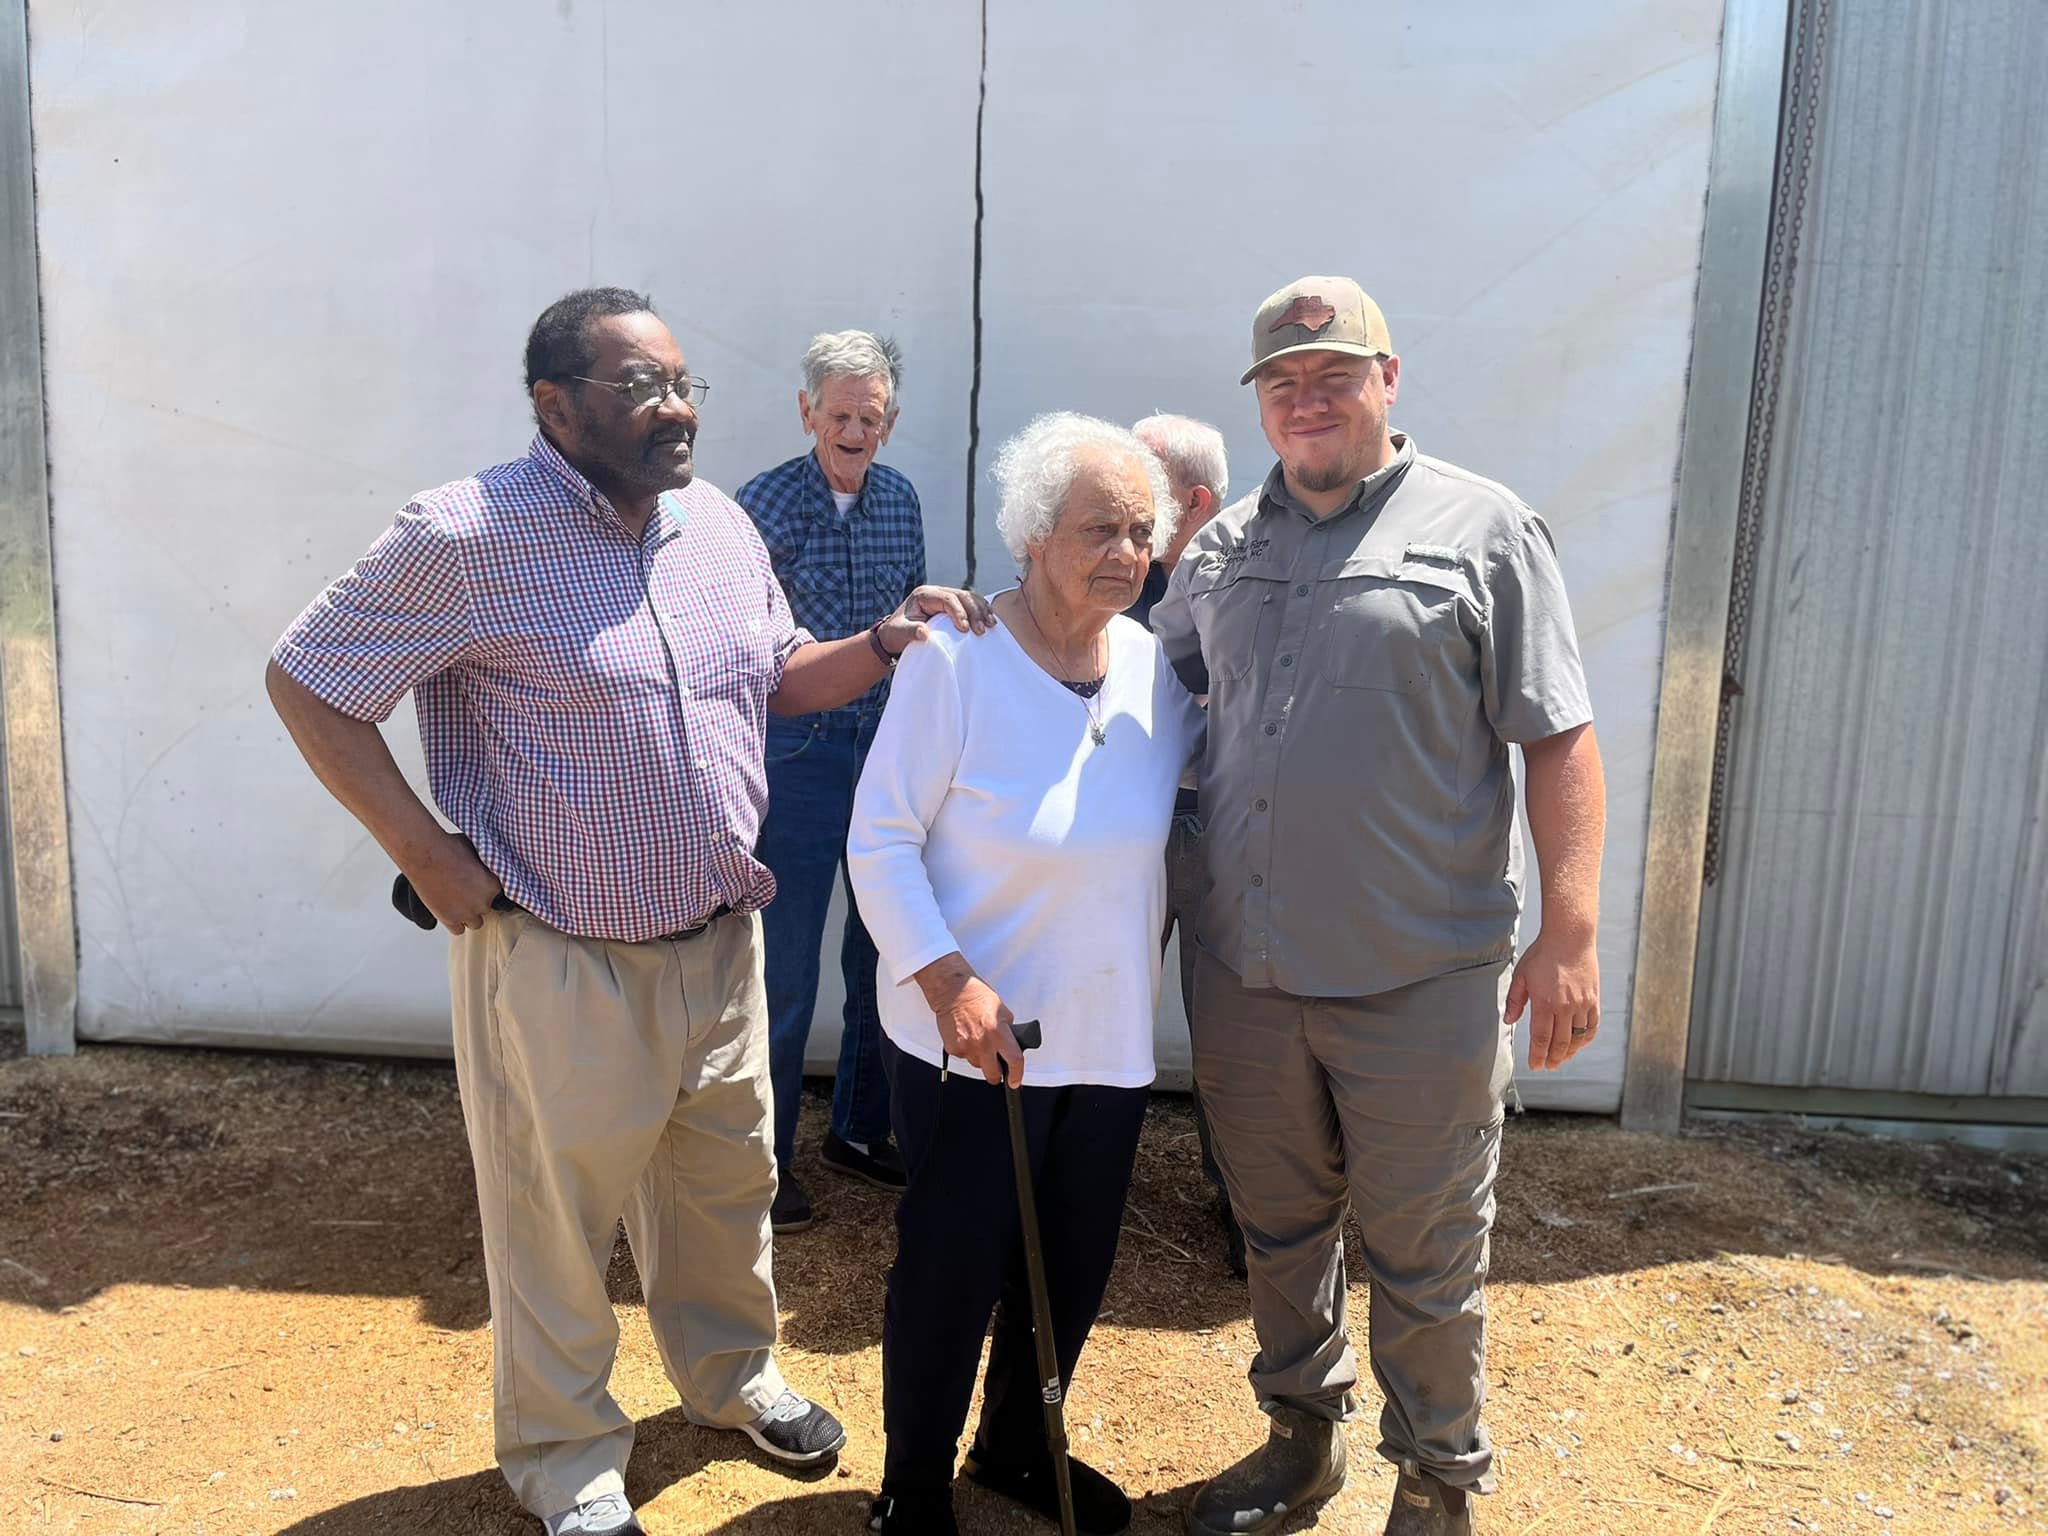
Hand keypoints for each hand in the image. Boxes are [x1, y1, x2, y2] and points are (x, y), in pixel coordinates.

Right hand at [405, 832, 503, 934]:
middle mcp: (483, 902)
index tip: (476, 881)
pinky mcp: (449, 920)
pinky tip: (449, 909)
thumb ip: (485, 866)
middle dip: (477, 900)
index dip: (486, 887)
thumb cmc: (449, 848)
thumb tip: (489, 869)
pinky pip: (459, 930)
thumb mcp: (477, 852)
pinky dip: (455, 922)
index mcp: (494, 885)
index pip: (498, 893)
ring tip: (457, 900)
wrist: (424, 854)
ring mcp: (467, 913)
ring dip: (469, 914)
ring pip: (475, 922)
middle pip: (487, 908)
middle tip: (464, 888)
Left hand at [878, 585, 997, 655]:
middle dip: (974, 612)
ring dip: (982, 611)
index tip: (965, 629)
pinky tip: (990, 622)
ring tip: (991, 625)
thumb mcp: (899, 633)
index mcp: (924, 595)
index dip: (959, 612)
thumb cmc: (896, 634)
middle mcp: (936, 593)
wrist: (895, 637)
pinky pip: (971, 605)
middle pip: (962, 596)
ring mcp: (946, 598)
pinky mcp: (953, 607)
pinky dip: (982, 612)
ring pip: (970, 598)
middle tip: (981, 631)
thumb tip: (924, 632)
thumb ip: (910, 632)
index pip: (947, 599)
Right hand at [915, 954, 1023, 1084]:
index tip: (1015, 1081)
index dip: (1017, 1075)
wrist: (953, 991)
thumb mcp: (1003, 1011)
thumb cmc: (976, 996)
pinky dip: (967, 1051)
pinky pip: (964, 1058)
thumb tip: (1010, 1045)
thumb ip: (1008, 1031)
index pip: (1014, 1060)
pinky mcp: (953, 1048)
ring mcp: (966, 1047)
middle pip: (993, 1074)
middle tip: (997, 1068)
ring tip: (979, 1041)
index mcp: (998, 1032)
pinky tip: (967, 1037)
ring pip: (977, 1065)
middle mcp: (982, 1043)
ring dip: (981, 1059)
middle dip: (997, 1074)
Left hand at [1505, 927, 1599, 1070]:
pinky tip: (1578, 1044)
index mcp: (1545, 1003)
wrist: (1570, 938)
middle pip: (1560, 1043)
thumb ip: (1515, 1000)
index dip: (1537, 1055)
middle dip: (1552, 1059)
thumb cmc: (1542, 954)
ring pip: (1577, 1038)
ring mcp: (1582, 1004)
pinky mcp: (1594, 999)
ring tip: (1561, 1059)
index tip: (1534, 1066)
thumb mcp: (1522, 975)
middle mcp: (1565, 1007)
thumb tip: (1509, 1021)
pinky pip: (1592, 1026)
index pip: (1541, 1038)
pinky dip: (1585, 1039)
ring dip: (1569, 1052)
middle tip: (1547, 1067)